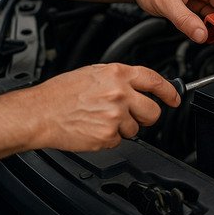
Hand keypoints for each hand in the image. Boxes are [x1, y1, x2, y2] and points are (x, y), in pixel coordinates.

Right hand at [20, 64, 178, 151]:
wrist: (39, 113)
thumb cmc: (60, 94)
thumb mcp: (93, 73)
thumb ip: (119, 79)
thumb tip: (139, 86)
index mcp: (117, 74)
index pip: (154, 80)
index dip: (169, 91)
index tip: (175, 98)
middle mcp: (120, 93)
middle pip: (153, 110)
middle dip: (148, 116)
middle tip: (136, 116)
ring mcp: (115, 115)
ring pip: (136, 128)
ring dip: (123, 128)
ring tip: (101, 119)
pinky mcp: (108, 135)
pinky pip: (119, 140)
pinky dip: (109, 138)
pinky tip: (94, 128)